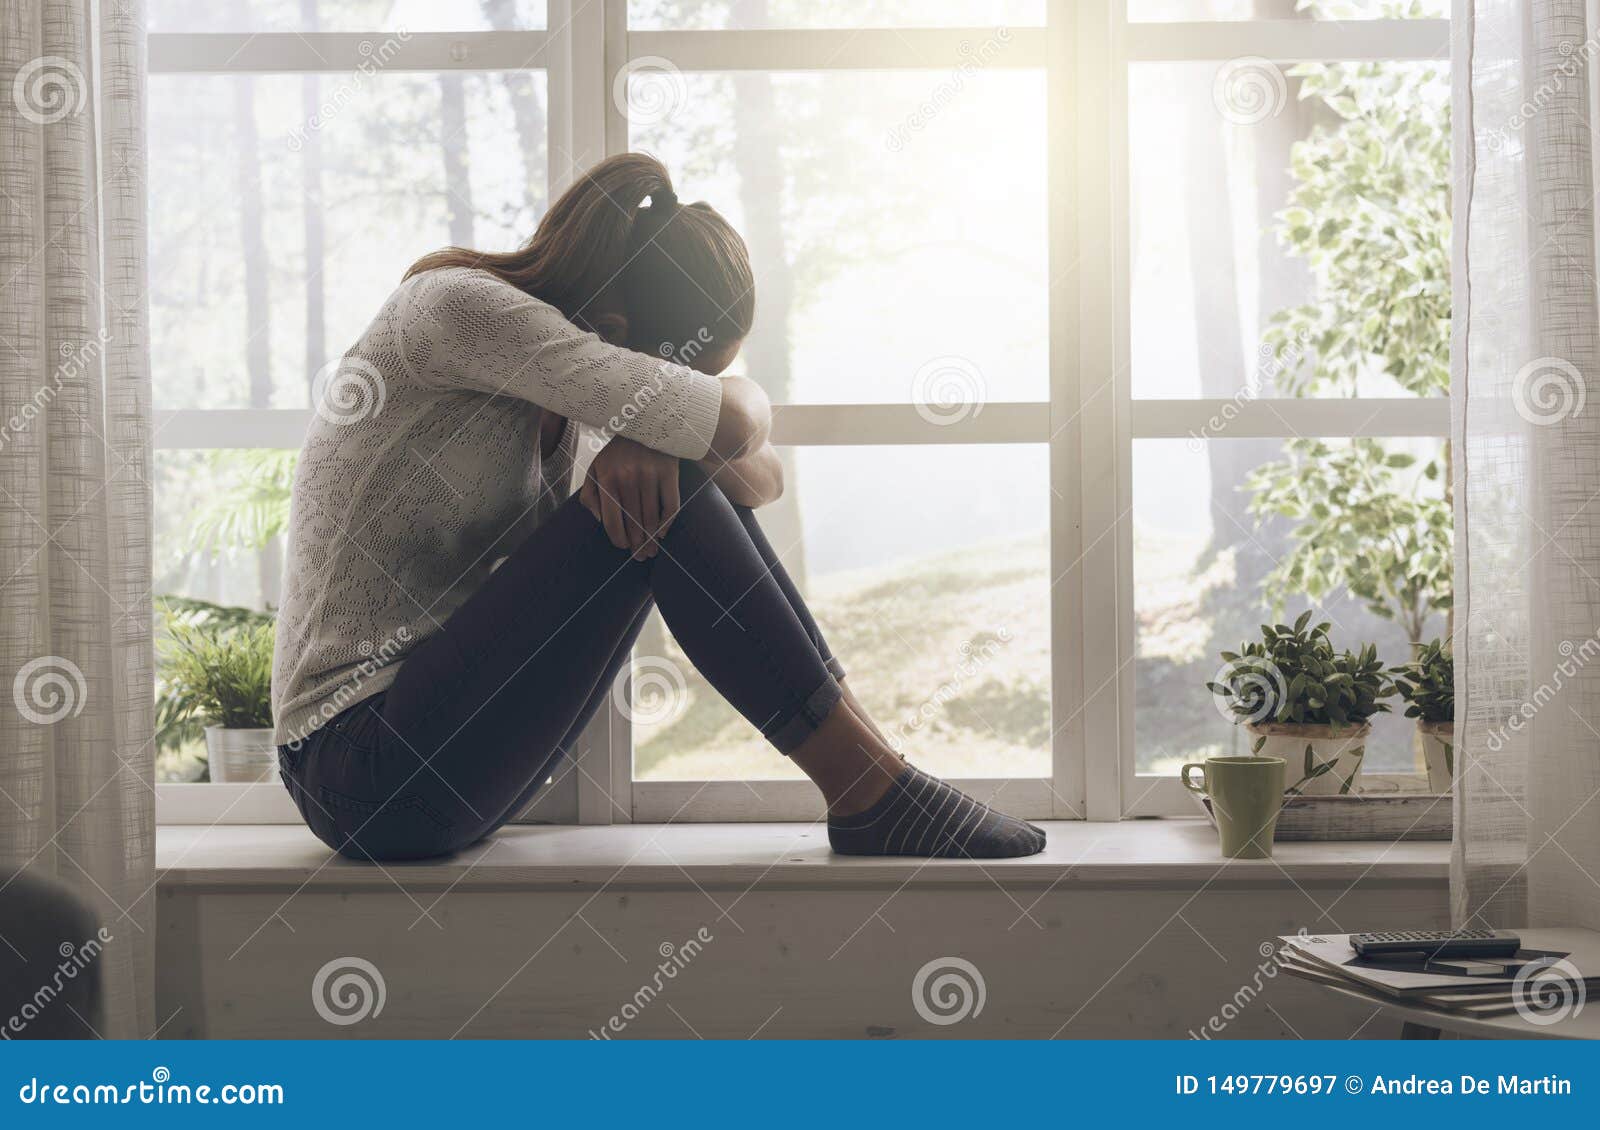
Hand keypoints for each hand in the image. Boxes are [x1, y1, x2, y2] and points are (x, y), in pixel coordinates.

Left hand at [580, 438, 679, 559]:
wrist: (645, 424)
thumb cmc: (617, 453)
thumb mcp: (596, 468)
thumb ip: (590, 495)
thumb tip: (600, 521)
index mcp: (607, 479)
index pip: (612, 520)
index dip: (618, 539)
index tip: (623, 547)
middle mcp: (628, 478)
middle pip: (633, 523)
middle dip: (637, 544)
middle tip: (640, 557)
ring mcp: (650, 476)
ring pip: (651, 518)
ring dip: (651, 539)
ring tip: (651, 551)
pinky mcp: (669, 474)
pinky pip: (670, 506)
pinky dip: (667, 523)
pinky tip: (662, 533)